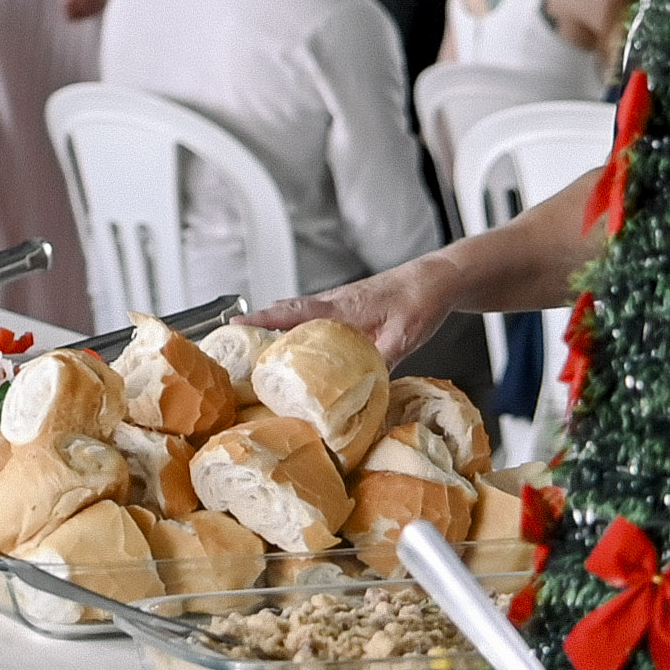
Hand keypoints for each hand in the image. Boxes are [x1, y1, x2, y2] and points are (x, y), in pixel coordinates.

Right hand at [242, 257, 457, 370]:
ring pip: (299, 313)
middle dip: (258, 325)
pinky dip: (297, 326)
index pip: (293, 312)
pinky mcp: (349, 306)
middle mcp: (335, 302)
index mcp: (342, 307)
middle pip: (286, 311)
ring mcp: (340, 302)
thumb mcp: (403, 337)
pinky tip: (299, 346)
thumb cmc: (421, 302)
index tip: (233, 324)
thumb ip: (381, 361)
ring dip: (276, 326)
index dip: (262, 319)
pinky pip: (314, 316)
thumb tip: (361, 390)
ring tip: (255, 350)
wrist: (437, 279)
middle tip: (232, 343)